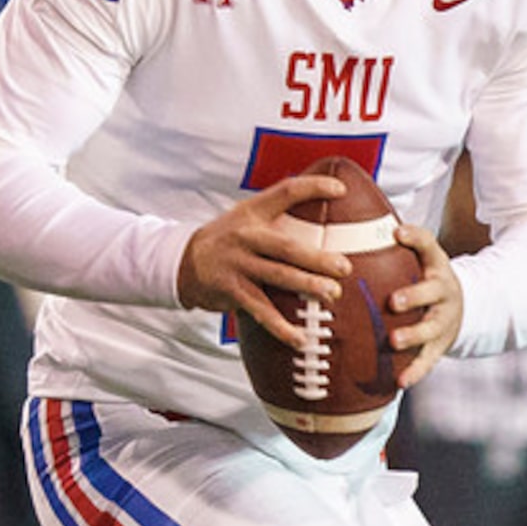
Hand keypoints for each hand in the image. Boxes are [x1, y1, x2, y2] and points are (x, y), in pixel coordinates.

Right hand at [175, 172, 352, 346]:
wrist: (182, 262)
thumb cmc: (227, 240)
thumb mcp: (246, 217)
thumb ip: (279, 214)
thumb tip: (328, 212)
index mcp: (253, 213)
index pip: (285, 192)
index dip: (313, 187)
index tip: (341, 189)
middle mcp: (245, 237)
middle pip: (286, 246)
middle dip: (316, 258)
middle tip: (344, 267)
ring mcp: (237, 264)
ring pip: (276, 276)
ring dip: (306, 286)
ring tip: (332, 294)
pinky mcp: (231, 290)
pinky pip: (260, 310)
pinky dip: (280, 326)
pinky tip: (300, 338)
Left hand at [385, 221, 464, 386]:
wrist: (459, 307)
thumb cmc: (420, 279)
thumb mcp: (415, 260)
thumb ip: (388, 248)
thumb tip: (339, 225)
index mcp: (435, 266)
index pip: (429, 246)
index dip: (415, 238)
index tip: (397, 233)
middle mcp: (443, 291)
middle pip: (432, 291)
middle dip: (413, 295)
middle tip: (393, 301)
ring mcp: (444, 319)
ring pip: (430, 327)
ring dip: (413, 335)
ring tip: (393, 340)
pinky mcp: (441, 345)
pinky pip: (427, 360)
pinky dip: (415, 371)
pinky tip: (400, 382)